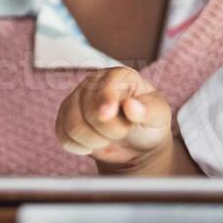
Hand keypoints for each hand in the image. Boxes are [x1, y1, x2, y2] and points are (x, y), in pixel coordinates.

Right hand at [55, 67, 173, 172]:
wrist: (137, 143)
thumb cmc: (149, 123)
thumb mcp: (159, 116)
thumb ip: (148, 110)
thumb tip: (131, 105)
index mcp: (119, 76)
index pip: (106, 85)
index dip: (106, 100)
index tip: (108, 114)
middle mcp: (94, 83)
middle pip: (89, 109)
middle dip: (109, 129)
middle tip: (124, 131)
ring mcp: (77, 99)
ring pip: (73, 125)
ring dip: (93, 140)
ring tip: (109, 138)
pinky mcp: (66, 117)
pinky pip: (63, 135)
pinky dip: (79, 146)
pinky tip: (93, 144)